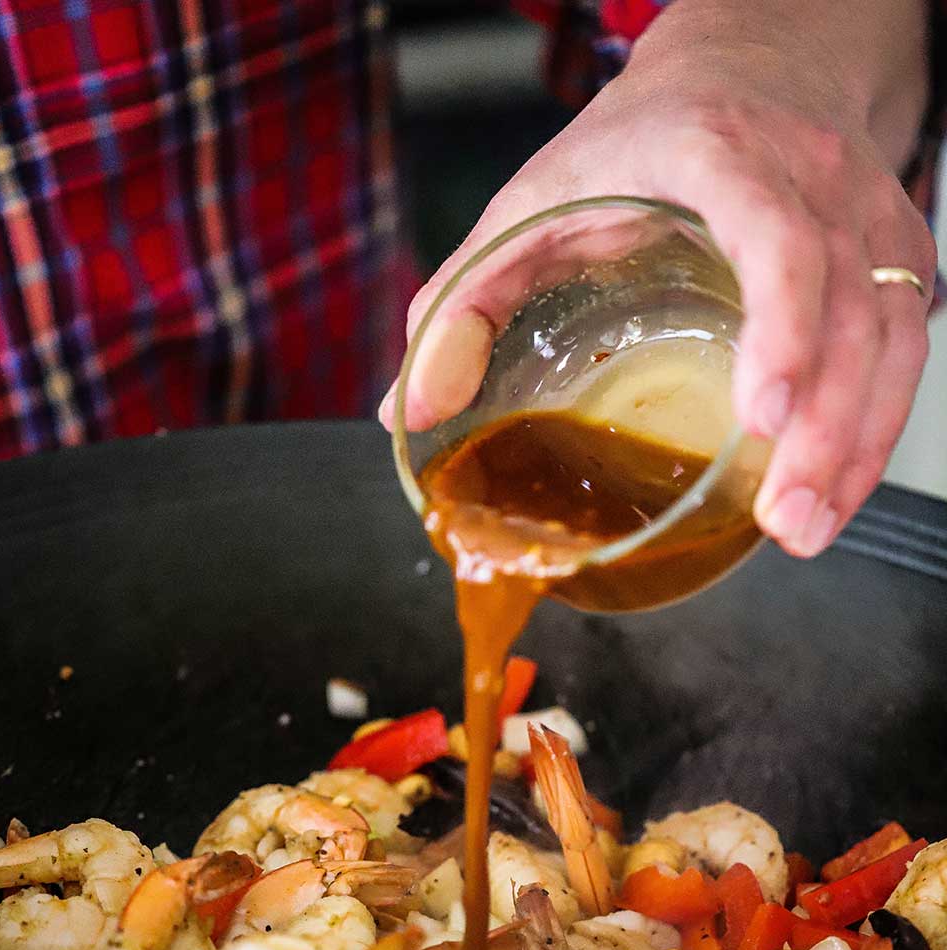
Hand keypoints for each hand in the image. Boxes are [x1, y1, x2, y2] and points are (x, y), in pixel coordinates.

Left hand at [380, 41, 936, 556]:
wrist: (749, 64)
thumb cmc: (637, 143)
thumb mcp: (534, 199)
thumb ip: (464, 298)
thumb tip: (408, 408)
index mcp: (722, 156)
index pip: (779, 237)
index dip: (783, 325)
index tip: (763, 415)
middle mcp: (811, 180)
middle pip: (851, 304)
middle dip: (826, 423)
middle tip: (785, 515)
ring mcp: (866, 216)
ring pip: (892, 333)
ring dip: (856, 443)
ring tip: (805, 529)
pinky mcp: (894, 254)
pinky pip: (905, 346)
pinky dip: (875, 427)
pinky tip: (835, 491)